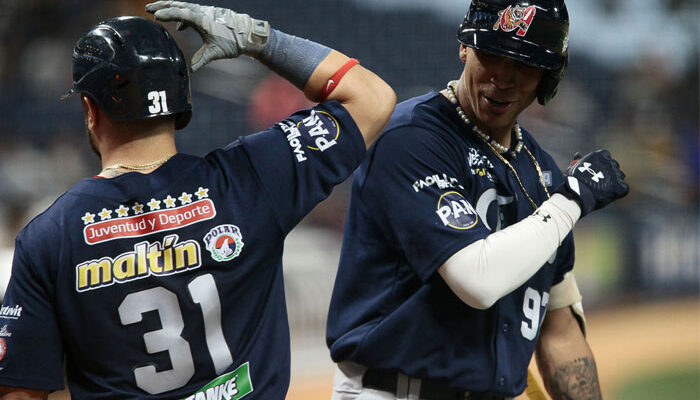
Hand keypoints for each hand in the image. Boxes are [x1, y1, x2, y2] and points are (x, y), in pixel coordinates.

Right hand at [145, 1, 269, 71]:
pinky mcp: (208, 14)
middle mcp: (203, 12)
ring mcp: (205, 12)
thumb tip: (191, 71)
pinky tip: (180, 26)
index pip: (182, 14)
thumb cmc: (233, 42)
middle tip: (148, 8)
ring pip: (184, 7)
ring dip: (170, 8)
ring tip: (157, 11)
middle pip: (179, 6)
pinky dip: (182, 15)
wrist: (248, 34)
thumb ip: (202, 59)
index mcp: (203, 19)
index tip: (156, 15)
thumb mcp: (216, 52)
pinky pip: (191, 12)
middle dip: (163, 6)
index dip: (168, 14)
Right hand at [555, 150, 628, 216]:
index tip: (596, 170)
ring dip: (614, 182)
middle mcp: (609, 162)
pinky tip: (609, 195)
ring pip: (620, 176)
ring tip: (603, 190)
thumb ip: (579, 161)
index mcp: (599, 155)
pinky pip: (623, 188)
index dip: (602, 164)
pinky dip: (618, 192)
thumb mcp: (574, 168)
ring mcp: (615, 174)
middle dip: (609, 173)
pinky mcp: (620, 186)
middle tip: (600, 182)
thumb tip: (577, 154)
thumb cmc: (572, 181)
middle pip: (614, 166)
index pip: (606, 156)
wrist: (577, 195)